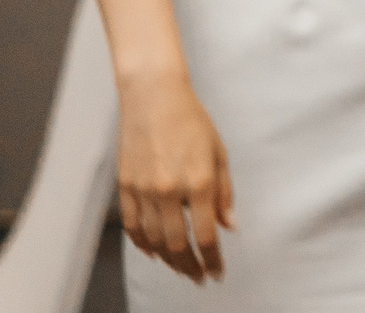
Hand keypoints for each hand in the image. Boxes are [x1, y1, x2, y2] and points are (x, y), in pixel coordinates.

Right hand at [117, 70, 231, 282]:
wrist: (154, 98)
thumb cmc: (192, 122)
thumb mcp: (219, 153)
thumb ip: (224, 193)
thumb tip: (229, 227)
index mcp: (199, 181)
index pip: (206, 235)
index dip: (212, 259)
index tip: (217, 272)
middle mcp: (170, 190)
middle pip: (177, 245)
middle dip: (190, 266)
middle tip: (199, 276)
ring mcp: (144, 190)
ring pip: (153, 240)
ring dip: (168, 260)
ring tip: (180, 267)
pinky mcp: (125, 186)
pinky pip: (133, 226)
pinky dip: (143, 244)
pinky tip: (153, 252)